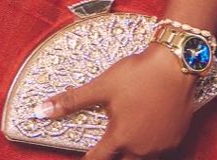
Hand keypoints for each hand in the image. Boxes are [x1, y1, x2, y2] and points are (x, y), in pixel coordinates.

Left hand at [39, 45, 196, 158]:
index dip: (88, 159)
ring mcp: (161, 145)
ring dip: (131, 153)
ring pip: (143, 158)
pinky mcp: (175, 137)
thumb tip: (41, 110)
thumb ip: (72, 101)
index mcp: (121, 137)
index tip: (84, 159)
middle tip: (105, 151)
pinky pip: (160, 149)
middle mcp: (142, 148)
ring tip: (123, 144)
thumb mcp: (101, 86)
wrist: (175, 66)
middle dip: (112, 157)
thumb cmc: (137, 75)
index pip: (99, 159)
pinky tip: (146, 134)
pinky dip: (150, 146)